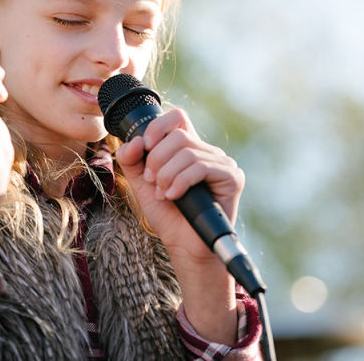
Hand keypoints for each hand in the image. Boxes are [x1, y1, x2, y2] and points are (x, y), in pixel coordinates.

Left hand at [115, 108, 245, 263]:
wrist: (184, 246)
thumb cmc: (167, 214)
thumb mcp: (141, 183)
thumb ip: (132, 160)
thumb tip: (135, 141)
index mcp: (188, 148)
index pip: (177, 118)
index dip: (157, 127)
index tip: (145, 147)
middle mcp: (207, 152)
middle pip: (178, 136)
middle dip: (157, 160)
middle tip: (153, 183)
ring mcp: (222, 163)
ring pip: (187, 153)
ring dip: (167, 175)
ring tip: (164, 194)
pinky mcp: (232, 177)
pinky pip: (201, 167)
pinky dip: (181, 182)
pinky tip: (175, 196)